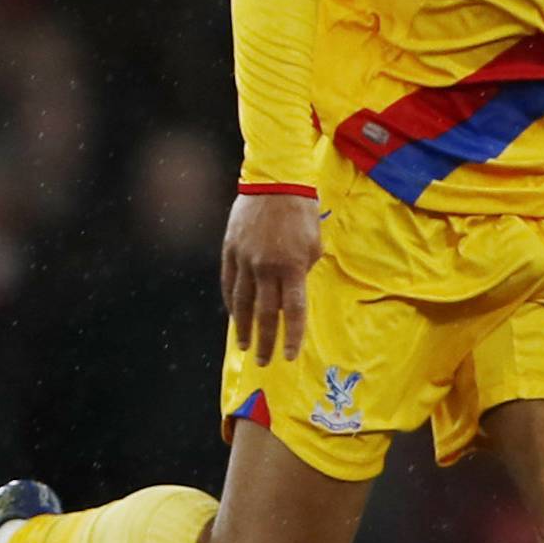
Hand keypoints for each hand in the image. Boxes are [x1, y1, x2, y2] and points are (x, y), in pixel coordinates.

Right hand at [221, 192, 323, 367]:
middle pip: (265, 314)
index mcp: (293, 267)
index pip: (293, 311)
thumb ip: (304, 271)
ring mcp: (245, 259)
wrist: (276, 181)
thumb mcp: (314, 243)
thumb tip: (292, 292)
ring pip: (242, 303)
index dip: (292, 337)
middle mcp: (267, 267)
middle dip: (265, 341)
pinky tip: (234, 316)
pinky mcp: (230, 250)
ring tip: (243, 346)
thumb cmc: (302, 212)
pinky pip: (229, 283)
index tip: (289, 356)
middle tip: (264, 361)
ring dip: (243, 328)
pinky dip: (232, 303)